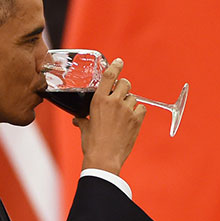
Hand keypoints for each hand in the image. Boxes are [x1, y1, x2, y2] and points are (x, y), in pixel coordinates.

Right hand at [74, 58, 145, 174]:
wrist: (104, 158)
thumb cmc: (92, 144)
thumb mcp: (85, 128)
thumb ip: (83, 120)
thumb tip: (78, 120)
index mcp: (99, 100)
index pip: (109, 76)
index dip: (116, 66)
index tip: (119, 62)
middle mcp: (114, 102)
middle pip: (125, 83)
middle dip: (124, 88)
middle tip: (120, 96)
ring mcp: (127, 110)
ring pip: (133, 97)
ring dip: (130, 102)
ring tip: (123, 114)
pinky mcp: (136, 119)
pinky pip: (141, 108)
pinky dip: (138, 112)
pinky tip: (132, 119)